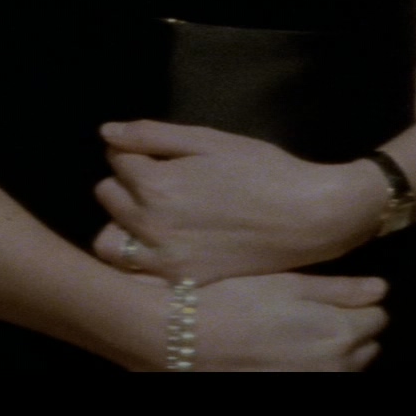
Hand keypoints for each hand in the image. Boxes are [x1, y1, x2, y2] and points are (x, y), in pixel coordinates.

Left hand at [95, 119, 386, 283]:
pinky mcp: (181, 282)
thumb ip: (152, 135)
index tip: (161, 155)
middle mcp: (149, 225)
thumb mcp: (209, 140)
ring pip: (109, 243)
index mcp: (155, 184)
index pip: (116, 161)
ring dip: (122, 224)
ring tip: (153, 216)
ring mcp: (164, 260)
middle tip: (162, 182)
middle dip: (126, 184)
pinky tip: (168, 245)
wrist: (309, 217)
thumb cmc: (263, 170)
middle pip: (107, 196)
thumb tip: (106, 133)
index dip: (137, 152)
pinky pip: (136, 274)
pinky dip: (141, 257)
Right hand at [172, 272, 386, 372]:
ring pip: (348, 368)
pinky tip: (287, 357)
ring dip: (336, 354)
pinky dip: (315, 369)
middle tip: (313, 314)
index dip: (357, 302)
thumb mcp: (290, 285)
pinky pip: (323, 380)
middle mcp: (338, 367)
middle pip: (368, 346)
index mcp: (341, 333)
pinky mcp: (296, 391)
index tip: (334, 295)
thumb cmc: (237, 302)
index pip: (378, 316)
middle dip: (350, 330)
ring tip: (299, 336)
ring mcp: (316, 384)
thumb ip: (342, 290)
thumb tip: (381, 289)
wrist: (187, 340)